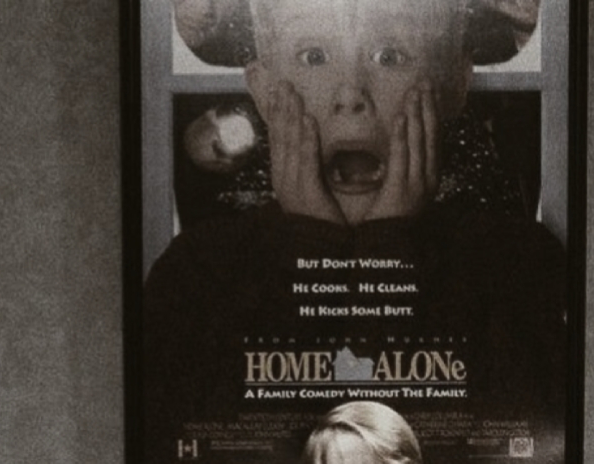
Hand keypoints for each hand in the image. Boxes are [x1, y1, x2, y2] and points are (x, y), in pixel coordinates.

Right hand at [267, 81, 345, 225]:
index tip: (278, 90)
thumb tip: (309, 146)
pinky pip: (306, 161)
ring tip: (293, 93)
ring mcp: (293, 184)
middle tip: (283, 82)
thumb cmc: (317, 219)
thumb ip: (307, 168)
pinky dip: (307, 139)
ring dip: (291, 116)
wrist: (317, 250)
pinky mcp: (307, 192)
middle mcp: (284, 177)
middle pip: (280, 137)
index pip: (277, 139)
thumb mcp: (308, 189)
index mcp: (284, 175)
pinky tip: (308, 121)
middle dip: (281, 108)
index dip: (276, 114)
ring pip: (290, 144)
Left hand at [366, 82, 439, 221]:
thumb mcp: (406, 193)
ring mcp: (416, 183)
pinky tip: (403, 117)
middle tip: (424, 83)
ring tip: (415, 92)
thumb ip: (407, 172)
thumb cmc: (393, 220)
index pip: (433, 140)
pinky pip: (402, 155)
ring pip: (419, 142)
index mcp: (430, 178)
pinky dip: (403, 135)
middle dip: (428, 108)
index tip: (429, 94)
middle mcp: (428, 178)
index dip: (432, 115)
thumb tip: (404, 149)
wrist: (388, 245)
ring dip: (417, 114)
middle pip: (430, 136)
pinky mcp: (400, 187)